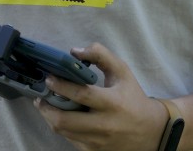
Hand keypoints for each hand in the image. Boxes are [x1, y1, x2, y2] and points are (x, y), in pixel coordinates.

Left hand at [35, 42, 168, 150]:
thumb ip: (100, 55)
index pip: (81, 95)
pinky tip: (60, 117)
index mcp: (112, 103)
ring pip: (63, 131)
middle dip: (46, 107)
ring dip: (49, 117)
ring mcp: (99, 141)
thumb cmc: (133, 97)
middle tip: (40, 96)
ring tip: (45, 105)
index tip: (49, 78)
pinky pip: (70, 140)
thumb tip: (75, 51)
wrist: (152, 131)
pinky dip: (62, 128)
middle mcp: (105, 125)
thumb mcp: (122, 72)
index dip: (61, 86)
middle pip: (65, 120)